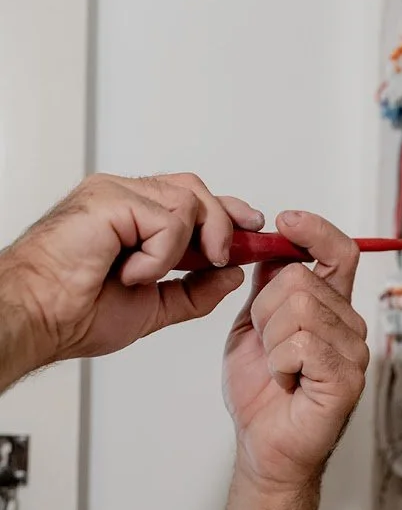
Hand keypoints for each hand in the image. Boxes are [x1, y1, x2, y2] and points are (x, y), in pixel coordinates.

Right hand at [1, 173, 260, 367]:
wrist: (41, 318)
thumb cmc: (76, 312)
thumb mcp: (154, 306)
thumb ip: (194, 291)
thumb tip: (231, 274)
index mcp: (131, 216)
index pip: (191, 198)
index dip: (227, 212)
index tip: (254, 231)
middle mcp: (123, 197)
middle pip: (196, 190)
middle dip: (222, 226)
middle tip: (223, 259)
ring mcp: (115, 193)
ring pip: (188, 202)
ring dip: (184, 249)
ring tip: (149, 275)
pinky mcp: (109, 199)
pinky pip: (168, 220)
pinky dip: (159, 255)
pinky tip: (130, 273)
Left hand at [223, 212, 368, 489]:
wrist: (262, 444)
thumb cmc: (261, 393)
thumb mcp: (254, 327)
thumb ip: (266, 288)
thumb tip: (272, 249)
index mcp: (330, 308)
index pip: (338, 251)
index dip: (314, 230)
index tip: (286, 221)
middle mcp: (348, 325)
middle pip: (299, 278)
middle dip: (264, 311)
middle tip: (267, 346)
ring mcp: (353, 352)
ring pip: (298, 310)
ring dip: (271, 340)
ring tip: (278, 367)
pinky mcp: (346, 378)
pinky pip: (302, 344)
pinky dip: (280, 363)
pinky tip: (286, 381)